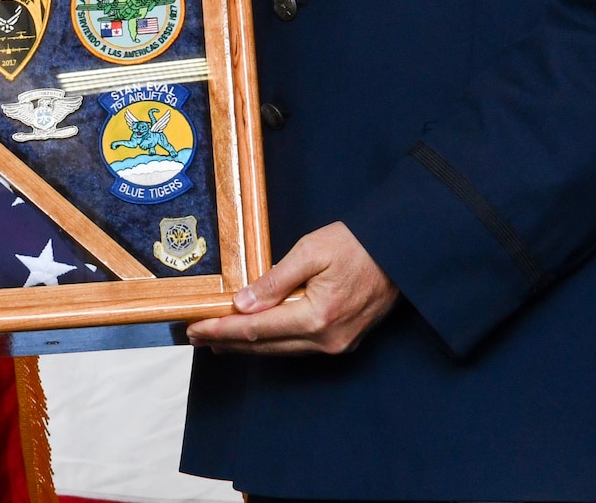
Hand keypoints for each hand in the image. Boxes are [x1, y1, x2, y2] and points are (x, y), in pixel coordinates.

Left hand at [185, 222, 397, 355]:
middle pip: (265, 345)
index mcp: (317, 317)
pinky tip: (254, 336)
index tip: (195, 328)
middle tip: (196, 335)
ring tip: (217, 339)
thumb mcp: (310, 251)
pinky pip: (297, 345)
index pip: (257, 328)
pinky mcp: (343, 340)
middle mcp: (327, 339)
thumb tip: (242, 304)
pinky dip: (271, 341)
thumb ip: (274, 281)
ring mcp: (337, 344)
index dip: (223, 328)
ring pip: (280, 349)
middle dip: (228, 340)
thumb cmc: (357, 245)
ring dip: (247, 344)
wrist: (400, 253)